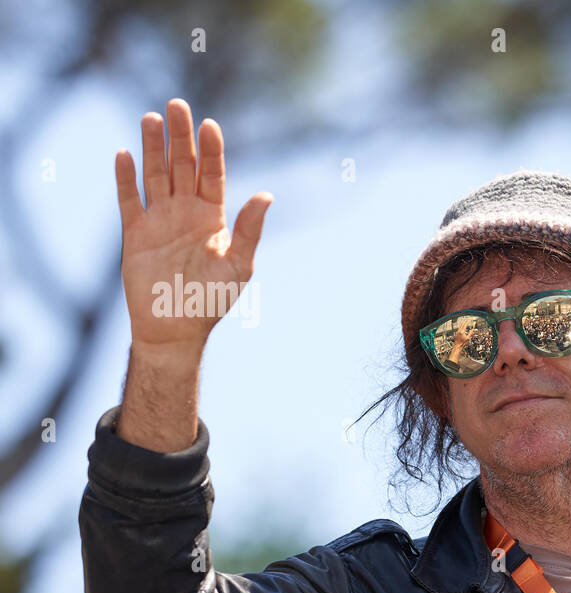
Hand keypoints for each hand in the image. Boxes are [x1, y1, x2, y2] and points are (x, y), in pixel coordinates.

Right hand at [115, 98, 271, 357]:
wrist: (176, 329)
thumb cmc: (213, 301)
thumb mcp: (239, 265)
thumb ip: (250, 230)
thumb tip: (265, 195)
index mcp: (214, 218)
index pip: (212, 175)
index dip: (211, 151)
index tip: (209, 125)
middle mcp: (186, 213)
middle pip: (182, 166)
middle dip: (180, 137)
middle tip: (177, 104)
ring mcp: (160, 220)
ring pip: (155, 175)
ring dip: (152, 148)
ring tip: (151, 118)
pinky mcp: (135, 233)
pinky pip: (129, 200)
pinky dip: (125, 178)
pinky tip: (124, 154)